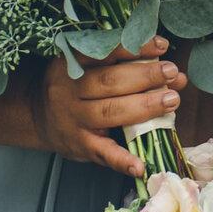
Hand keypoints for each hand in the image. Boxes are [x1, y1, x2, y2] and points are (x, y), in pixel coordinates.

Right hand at [27, 36, 183, 176]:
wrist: (37, 115)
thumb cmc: (75, 86)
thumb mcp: (91, 68)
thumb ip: (129, 67)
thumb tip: (176, 75)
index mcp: (72, 64)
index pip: (104, 53)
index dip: (134, 49)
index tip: (162, 46)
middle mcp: (70, 91)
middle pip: (110, 82)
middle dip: (145, 77)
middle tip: (172, 73)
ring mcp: (74, 120)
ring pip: (110, 112)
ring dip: (144, 107)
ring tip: (172, 100)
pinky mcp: (79, 146)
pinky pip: (102, 153)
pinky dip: (122, 160)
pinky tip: (141, 165)